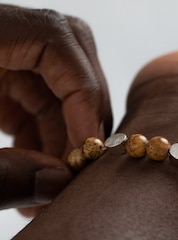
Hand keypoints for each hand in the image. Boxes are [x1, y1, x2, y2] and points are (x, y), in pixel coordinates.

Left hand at [0, 5, 111, 213]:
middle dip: (83, 119)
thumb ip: (1, 175)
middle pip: (70, 62)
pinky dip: (47, 137)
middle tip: (83, 165)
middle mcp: (1, 36)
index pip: (56, 39)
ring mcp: (4, 54)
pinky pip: (41, 99)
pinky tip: (40, 171)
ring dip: (65, 137)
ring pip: (60, 87)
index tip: (90, 146)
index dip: (84, 93)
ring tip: (55, 185)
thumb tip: (57, 187)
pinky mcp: (3, 76)